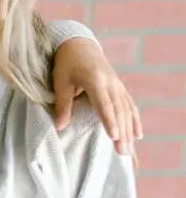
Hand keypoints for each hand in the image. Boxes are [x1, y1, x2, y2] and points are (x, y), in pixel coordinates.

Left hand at [51, 38, 141, 155]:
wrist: (79, 45)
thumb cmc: (66, 64)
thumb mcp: (60, 82)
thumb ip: (62, 104)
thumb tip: (60, 127)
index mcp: (95, 79)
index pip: (103, 104)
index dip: (109, 120)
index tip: (114, 136)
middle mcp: (111, 83)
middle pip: (118, 111)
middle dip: (122, 133)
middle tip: (122, 152)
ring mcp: (118, 85)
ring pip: (126, 110)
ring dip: (129, 131)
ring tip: (128, 150)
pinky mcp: (120, 87)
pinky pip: (130, 106)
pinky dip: (134, 121)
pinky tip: (137, 135)